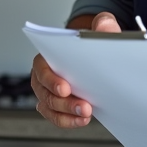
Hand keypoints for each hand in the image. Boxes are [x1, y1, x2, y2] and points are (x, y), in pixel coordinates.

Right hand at [30, 11, 120, 127]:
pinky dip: (68, 121)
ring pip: (49, 107)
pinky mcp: (56, 106)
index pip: (42, 68)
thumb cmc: (90, 45)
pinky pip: (56, 117)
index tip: (66, 88)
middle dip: (64, 102)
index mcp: (47, 56)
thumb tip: (104, 24)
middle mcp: (43, 76)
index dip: (51, 80)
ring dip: (67, 114)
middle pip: (45, 93)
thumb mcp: (99, 31)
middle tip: (84, 107)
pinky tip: (82, 120)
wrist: (93, 59)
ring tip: (85, 115)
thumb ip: (104, 24)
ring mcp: (48, 93)